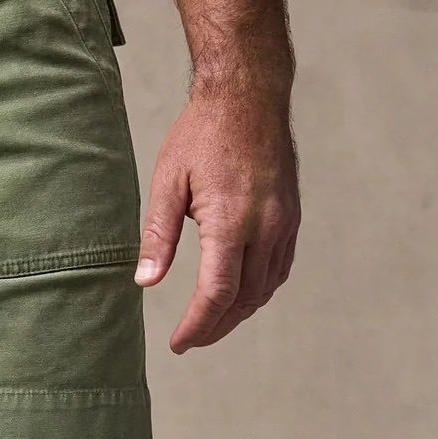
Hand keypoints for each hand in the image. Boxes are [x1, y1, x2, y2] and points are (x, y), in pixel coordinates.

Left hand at [134, 83, 299, 352]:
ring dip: (237, 314)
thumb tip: (145, 282)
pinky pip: (279, 270)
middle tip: (188, 341)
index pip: (217, 293)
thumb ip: (158, 236)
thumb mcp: (168, 181)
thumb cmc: (202, 133)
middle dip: (215, 327)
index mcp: (231, 220)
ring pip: (264, 289)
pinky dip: (258, 292)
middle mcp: (265, 227)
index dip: (197, 326)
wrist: (250, 94)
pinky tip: (239, 298)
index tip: (178, 344)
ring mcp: (284, 224)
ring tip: (209, 325)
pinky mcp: (292, 218)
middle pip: (243, 300)